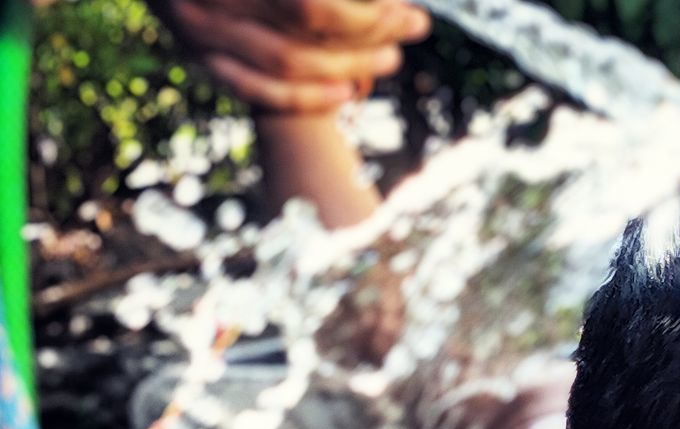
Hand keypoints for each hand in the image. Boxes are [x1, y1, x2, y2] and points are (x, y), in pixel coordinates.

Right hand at [159, 0, 431, 113]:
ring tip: (389, 59)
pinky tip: (345, 92)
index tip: (407, 12)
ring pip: (287, 63)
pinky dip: (304, 97)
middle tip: (410, 30)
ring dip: (347, 67)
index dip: (369, 13)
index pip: (317, 4)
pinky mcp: (199, 54)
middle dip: (369, 35)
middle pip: (308, 27)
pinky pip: (255, 89)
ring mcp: (203, 27)